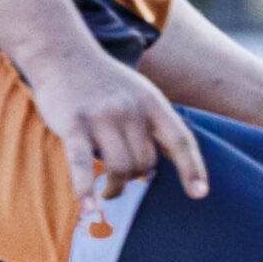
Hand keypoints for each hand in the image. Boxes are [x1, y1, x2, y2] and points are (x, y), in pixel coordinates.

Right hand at [22, 45, 208, 213]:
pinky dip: (86, 189)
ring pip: (120, 168)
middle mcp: (131, 110)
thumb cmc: (106, 81)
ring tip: (109, 192)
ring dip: (116, 188)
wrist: (62, 53)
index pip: (181, 140)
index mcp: (153, 103)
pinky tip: (89, 208)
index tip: (200, 194)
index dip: (192, 169)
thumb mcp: (141, 93)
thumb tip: (175, 159)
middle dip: (138, 176)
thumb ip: (156, 123)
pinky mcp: (73, 125)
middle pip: (146, 161)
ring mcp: (101, 117)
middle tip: (124, 179)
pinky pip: (81, 164)